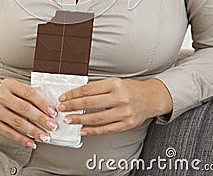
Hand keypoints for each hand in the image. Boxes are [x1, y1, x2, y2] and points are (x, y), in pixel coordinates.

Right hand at [0, 78, 57, 147]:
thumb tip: (49, 105)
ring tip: (44, 136)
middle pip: (24, 108)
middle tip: (51, 125)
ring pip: (17, 122)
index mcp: (9, 85)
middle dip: (40, 118)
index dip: (42, 103)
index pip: (29, 92)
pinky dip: (22, 139)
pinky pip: (9, 133)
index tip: (52, 112)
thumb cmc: (4, 96)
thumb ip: (30, 94)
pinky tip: (31, 141)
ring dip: (33, 131)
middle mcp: (1, 96)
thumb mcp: (16, 89)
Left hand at [57, 77, 172, 135]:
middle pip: (90, 103)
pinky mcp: (126, 125)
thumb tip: (77, 94)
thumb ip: (98, 88)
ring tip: (69, 119)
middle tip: (62, 108)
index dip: (73, 94)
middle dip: (72, 106)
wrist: (150, 98)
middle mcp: (119, 98)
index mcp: (115, 84)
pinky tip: (83, 130)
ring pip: (96, 118)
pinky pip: (106, 129)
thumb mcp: (115, 82)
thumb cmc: (131, 89)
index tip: (64, 97)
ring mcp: (123, 113)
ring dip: (79, 119)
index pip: (88, 90)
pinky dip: (92, 131)